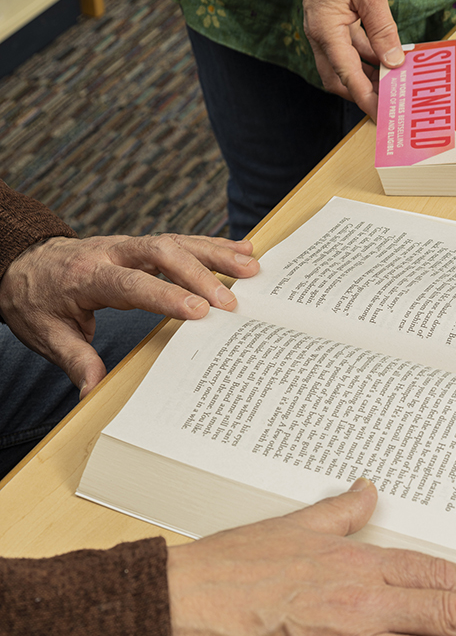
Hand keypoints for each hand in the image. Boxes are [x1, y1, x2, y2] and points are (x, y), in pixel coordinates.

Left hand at [0, 233, 258, 396]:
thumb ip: (76, 360)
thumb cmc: (36, 301)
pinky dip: (210, 246)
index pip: (133, 283)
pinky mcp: (141, 247)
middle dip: (200, 274)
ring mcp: (129, 246)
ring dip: (215, 254)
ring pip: (177, 241)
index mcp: (88, 276)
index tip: (200, 312)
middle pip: (161, 252)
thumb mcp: (48, 335)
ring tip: (251, 268)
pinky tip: (239, 251)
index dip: (167, 295)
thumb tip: (92, 394)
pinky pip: (180, 241)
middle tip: (231, 301)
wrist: (22, 264)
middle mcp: (112, 253)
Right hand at [303, 0, 404, 118]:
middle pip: (339, 79)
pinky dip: (366, 55)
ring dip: (366, 75)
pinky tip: (383, 55)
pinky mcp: (329, 20)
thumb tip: (393, 61)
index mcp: (325, 31)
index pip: (347, 76)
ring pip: (344, 63)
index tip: (381, 115)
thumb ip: (381, 28)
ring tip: (391, 79)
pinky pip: (348, 45)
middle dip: (363, 93)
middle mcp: (320, 35)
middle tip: (388, 99)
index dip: (365, 99)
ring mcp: (323, 28)